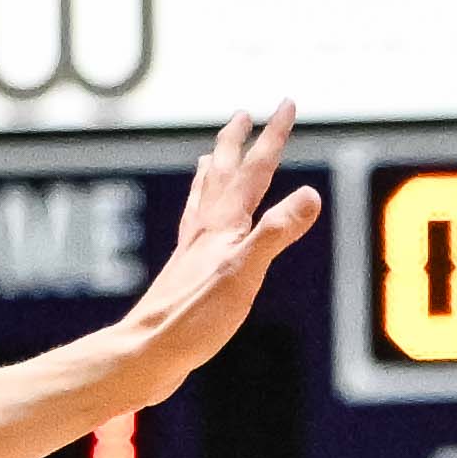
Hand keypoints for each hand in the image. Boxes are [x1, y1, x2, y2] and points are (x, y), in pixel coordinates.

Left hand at [94, 105, 316, 408]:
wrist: (146, 354)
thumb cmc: (192, 320)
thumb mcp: (244, 275)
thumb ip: (276, 233)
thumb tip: (310, 195)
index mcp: (223, 227)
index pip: (254, 170)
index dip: (272, 135)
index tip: (286, 103)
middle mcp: (204, 232)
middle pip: (221, 175)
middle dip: (236, 142)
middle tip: (242, 114)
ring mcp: (191, 253)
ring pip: (202, 199)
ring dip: (211, 173)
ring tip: (209, 156)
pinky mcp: (185, 276)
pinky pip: (193, 229)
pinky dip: (198, 214)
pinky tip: (198, 229)